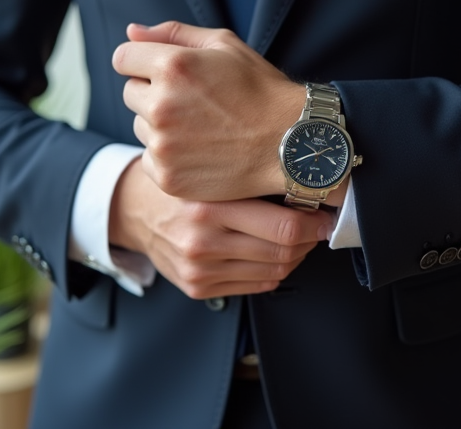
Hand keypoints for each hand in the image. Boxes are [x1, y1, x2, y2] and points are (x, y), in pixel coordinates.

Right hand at [109, 158, 332, 298]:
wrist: (134, 210)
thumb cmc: (178, 185)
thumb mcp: (209, 171)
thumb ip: (250, 179)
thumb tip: (305, 187)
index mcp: (207, 206)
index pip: (282, 226)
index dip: (315, 223)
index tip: (326, 215)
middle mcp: (202, 242)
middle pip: (282, 252)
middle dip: (309, 240)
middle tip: (318, 225)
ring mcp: (199, 270)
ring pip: (274, 272)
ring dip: (295, 256)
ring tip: (297, 237)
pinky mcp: (198, 288)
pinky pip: (256, 286)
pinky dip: (273, 270)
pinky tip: (271, 252)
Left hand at [112, 21, 303, 201]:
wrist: (290, 142)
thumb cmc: (259, 89)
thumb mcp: (224, 45)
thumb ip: (172, 33)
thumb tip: (131, 31)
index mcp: (172, 66)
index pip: (123, 58)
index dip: (143, 62)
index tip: (165, 73)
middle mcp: (161, 105)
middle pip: (130, 93)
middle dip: (153, 93)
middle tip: (193, 102)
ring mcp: (163, 144)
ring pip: (140, 126)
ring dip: (159, 125)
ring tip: (200, 127)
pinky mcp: (167, 176)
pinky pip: (148, 159)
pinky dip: (167, 156)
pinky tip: (199, 151)